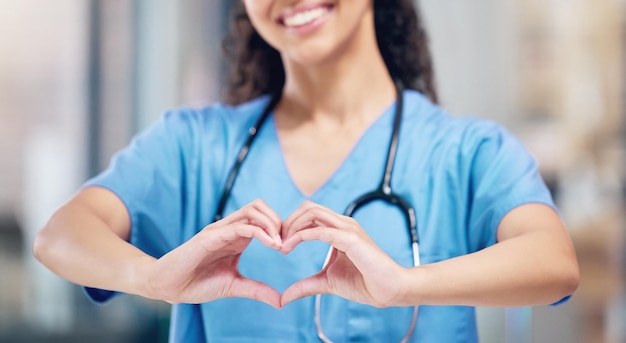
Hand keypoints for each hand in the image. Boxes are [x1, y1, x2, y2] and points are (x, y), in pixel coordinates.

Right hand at [141, 200, 282, 307]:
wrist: (169, 287)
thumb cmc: (197, 284)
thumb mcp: (234, 286)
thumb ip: (257, 290)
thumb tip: (280, 301)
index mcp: (237, 237)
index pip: (262, 218)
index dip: (279, 228)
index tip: (289, 247)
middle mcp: (229, 228)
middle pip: (259, 206)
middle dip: (277, 220)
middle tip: (286, 242)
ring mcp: (220, 230)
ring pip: (251, 210)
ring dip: (270, 222)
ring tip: (279, 243)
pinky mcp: (211, 236)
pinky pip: (239, 226)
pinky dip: (259, 232)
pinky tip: (270, 244)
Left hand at [280, 201, 408, 307]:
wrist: (389, 290)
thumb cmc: (364, 284)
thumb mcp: (326, 282)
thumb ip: (305, 285)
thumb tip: (284, 297)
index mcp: (339, 229)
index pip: (309, 214)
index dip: (291, 226)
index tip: (279, 245)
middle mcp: (343, 224)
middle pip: (308, 207)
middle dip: (288, 221)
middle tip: (277, 243)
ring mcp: (348, 228)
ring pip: (312, 212)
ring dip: (292, 226)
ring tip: (282, 245)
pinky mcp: (351, 238)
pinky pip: (320, 230)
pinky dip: (301, 236)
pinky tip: (289, 247)